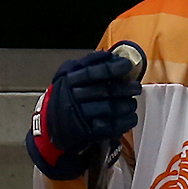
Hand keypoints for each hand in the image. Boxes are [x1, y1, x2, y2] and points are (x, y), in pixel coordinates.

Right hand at [25, 50, 141, 179]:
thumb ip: (88, 64)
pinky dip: (125, 122)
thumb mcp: (68, 75)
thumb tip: (111, 56)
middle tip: (136, 87)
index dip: (112, 68)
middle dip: (125, 88)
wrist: (52, 126)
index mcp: (69, 81)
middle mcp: (74, 97)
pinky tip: (130, 117)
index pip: (93, 72)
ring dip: (127, 105)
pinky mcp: (87, 132)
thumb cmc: (65, 97)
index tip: (127, 65)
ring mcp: (80, 116)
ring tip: (132, 103)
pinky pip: (111, 126)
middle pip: (104, 91)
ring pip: (110, 108)